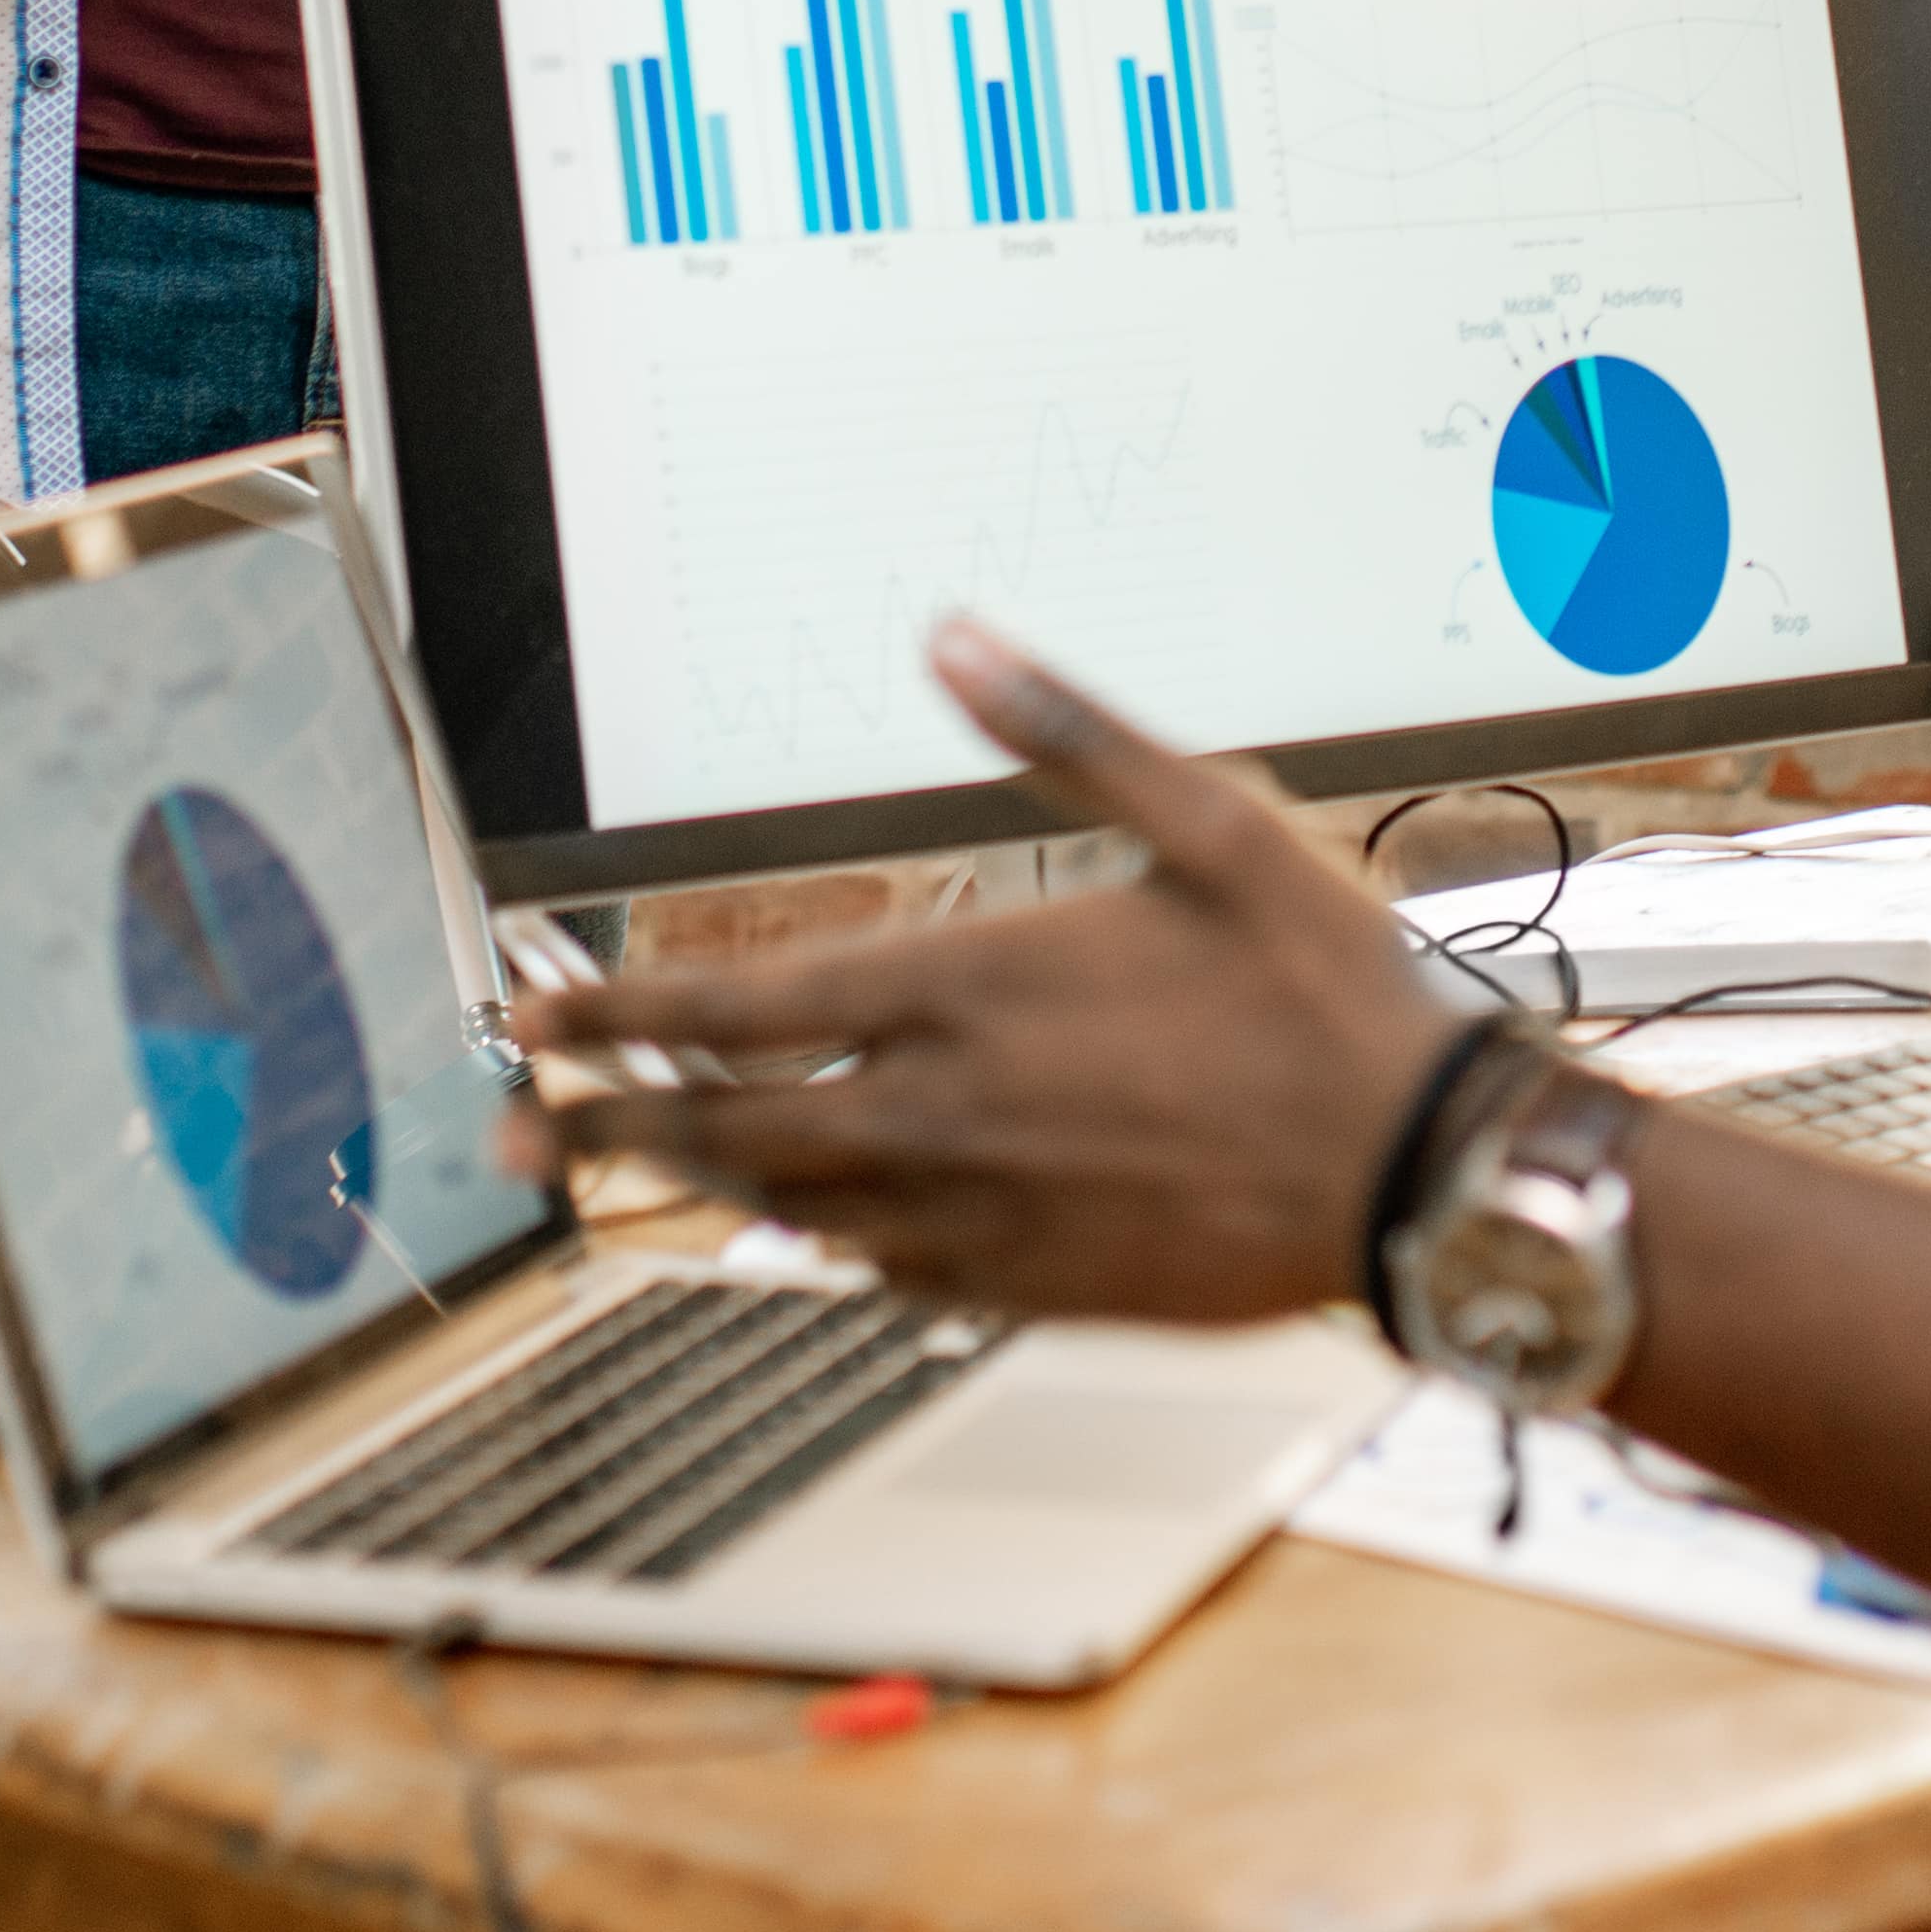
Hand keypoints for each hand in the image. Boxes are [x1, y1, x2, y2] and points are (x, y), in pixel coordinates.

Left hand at [497, 619, 1463, 1316]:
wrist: (1413, 1172)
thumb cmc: (1323, 997)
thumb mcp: (1212, 825)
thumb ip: (1068, 733)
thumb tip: (956, 641)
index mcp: (974, 989)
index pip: (739, 1006)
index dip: (618, 1013)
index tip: (537, 1016)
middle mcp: (951, 1111)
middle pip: (727, 1124)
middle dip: (604, 1124)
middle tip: (517, 1131)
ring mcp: (984, 1213)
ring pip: (793, 1206)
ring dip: (697, 1183)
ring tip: (627, 1171)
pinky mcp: (1031, 1290)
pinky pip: (883, 1275)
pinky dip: (821, 1246)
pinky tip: (802, 1230)